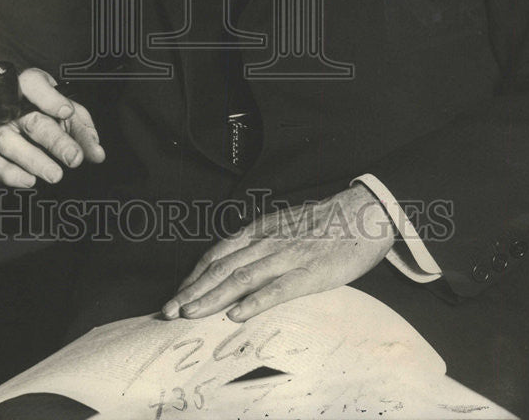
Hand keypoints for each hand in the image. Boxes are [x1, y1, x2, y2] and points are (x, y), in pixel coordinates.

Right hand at [0, 67, 104, 186]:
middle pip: (31, 121)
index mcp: (29, 86)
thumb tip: (97, 154)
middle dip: (55, 141)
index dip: (50, 98)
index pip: (35, 85)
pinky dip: (11, 174)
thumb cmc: (39, 110)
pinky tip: (30, 180)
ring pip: (11, 144)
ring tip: (56, 174)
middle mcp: (8, 105)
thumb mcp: (64, 112)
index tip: (67, 112)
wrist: (1, 115)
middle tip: (74, 158)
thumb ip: (82, 130)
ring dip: (35, 161)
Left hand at [161, 184, 394, 322]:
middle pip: (221, 268)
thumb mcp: (284, 225)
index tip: (175, 295)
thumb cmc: (324, 223)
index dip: (194, 276)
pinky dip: (254, 302)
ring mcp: (287, 257)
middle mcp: (267, 242)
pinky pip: (278, 289)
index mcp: (261, 230)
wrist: (362, 214)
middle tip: (167, 312)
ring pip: (241, 278)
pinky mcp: (309, 273)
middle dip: (192, 291)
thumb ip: (261, 242)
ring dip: (212, 298)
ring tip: (190, 314)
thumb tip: (236, 263)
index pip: (218, 254)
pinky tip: (236, 315)